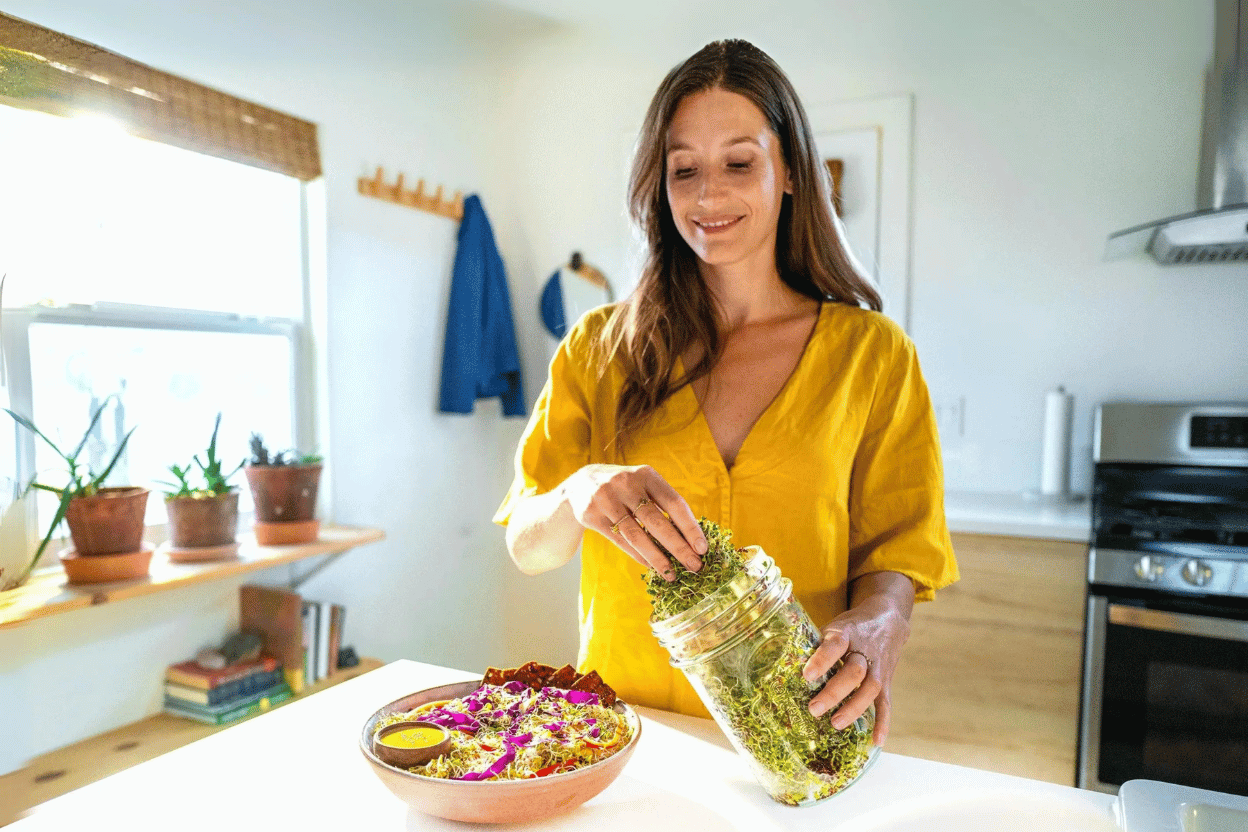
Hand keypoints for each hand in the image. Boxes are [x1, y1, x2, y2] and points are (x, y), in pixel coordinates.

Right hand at [561, 464, 706, 579]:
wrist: (580, 484)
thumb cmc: (624, 488)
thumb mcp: (642, 484)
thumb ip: (662, 503)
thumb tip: (692, 537)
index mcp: (645, 474)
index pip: (674, 502)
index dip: (690, 527)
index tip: (703, 548)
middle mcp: (625, 483)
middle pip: (656, 521)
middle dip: (678, 547)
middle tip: (694, 566)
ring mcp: (606, 499)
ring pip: (636, 535)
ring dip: (657, 558)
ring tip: (672, 573)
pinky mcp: (591, 515)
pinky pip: (620, 541)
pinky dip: (638, 556)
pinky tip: (652, 566)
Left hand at [800, 594, 911, 745]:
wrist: (888, 619)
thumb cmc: (851, 628)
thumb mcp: (833, 627)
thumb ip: (815, 645)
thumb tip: (786, 666)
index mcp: (846, 633)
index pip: (834, 645)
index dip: (822, 660)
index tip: (807, 676)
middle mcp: (864, 650)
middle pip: (854, 672)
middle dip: (834, 692)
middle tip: (813, 709)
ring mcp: (878, 667)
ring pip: (870, 688)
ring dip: (853, 708)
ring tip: (835, 723)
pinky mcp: (887, 681)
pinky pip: (886, 703)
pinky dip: (882, 722)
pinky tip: (875, 740)